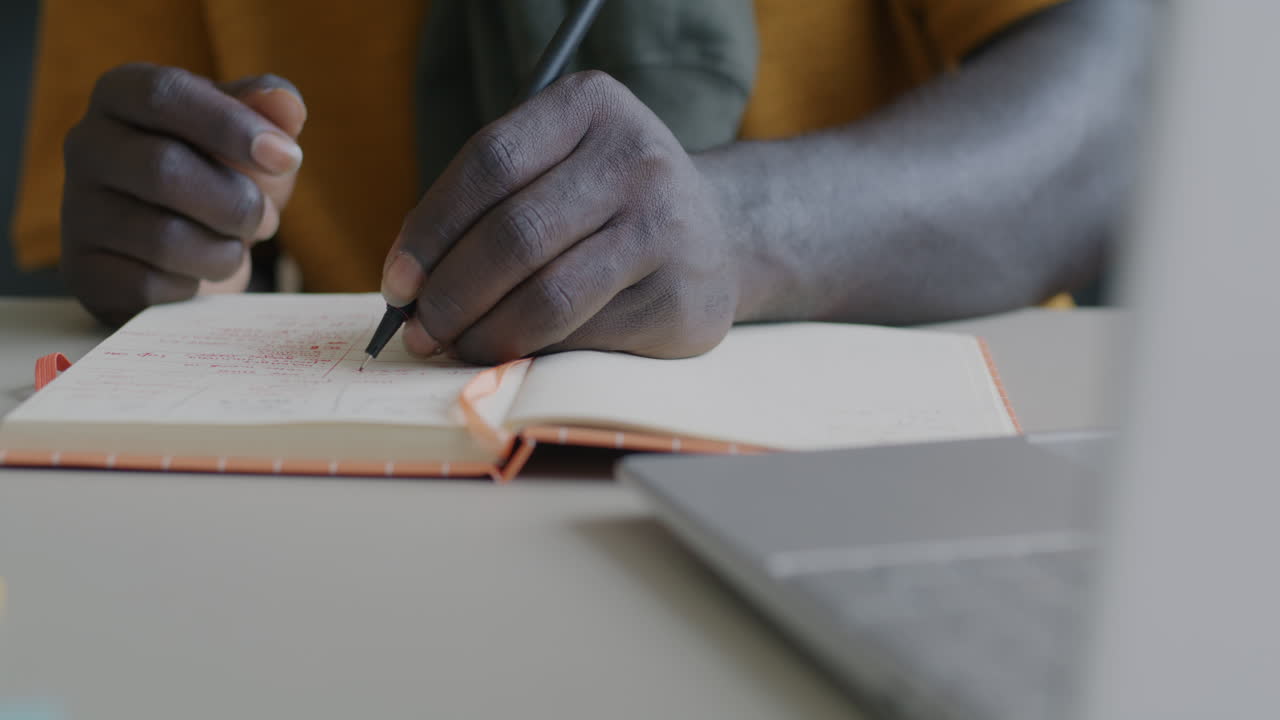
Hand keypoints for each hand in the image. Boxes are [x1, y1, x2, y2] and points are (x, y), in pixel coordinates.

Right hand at [62, 63, 305, 324]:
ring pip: (162, 237)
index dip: (231, 125)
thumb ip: (270, 116)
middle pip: (163, 169)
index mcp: (124, 95)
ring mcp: (77, 210)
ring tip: (234, 247)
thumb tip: (286, 103)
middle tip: (267, 219)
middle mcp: (87, 145)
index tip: (286, 158)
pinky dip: (192, 285)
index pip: (164, 94)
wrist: (187, 251)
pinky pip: (150, 285)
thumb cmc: (221, 178)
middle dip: (238, 203)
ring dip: (224, 251)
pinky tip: (194, 273)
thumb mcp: (252, 142)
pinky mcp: (84, 271)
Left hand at [381, 71, 738, 364]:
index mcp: (592, 106)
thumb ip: (490, 203)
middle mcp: (637, 157)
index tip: (398, 282)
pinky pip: (584, 336)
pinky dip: (535, 352)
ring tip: (455, 348)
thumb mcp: (557, 166)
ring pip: (549, 296)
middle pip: (515, 234)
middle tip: (420, 331)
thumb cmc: (605, 202)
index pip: (491, 163)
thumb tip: (409, 286)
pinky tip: (512, 355)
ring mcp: (666, 228)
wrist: (717, 236)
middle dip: (451, 295)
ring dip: (485, 334)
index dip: (431, 229)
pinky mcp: (680, 298)